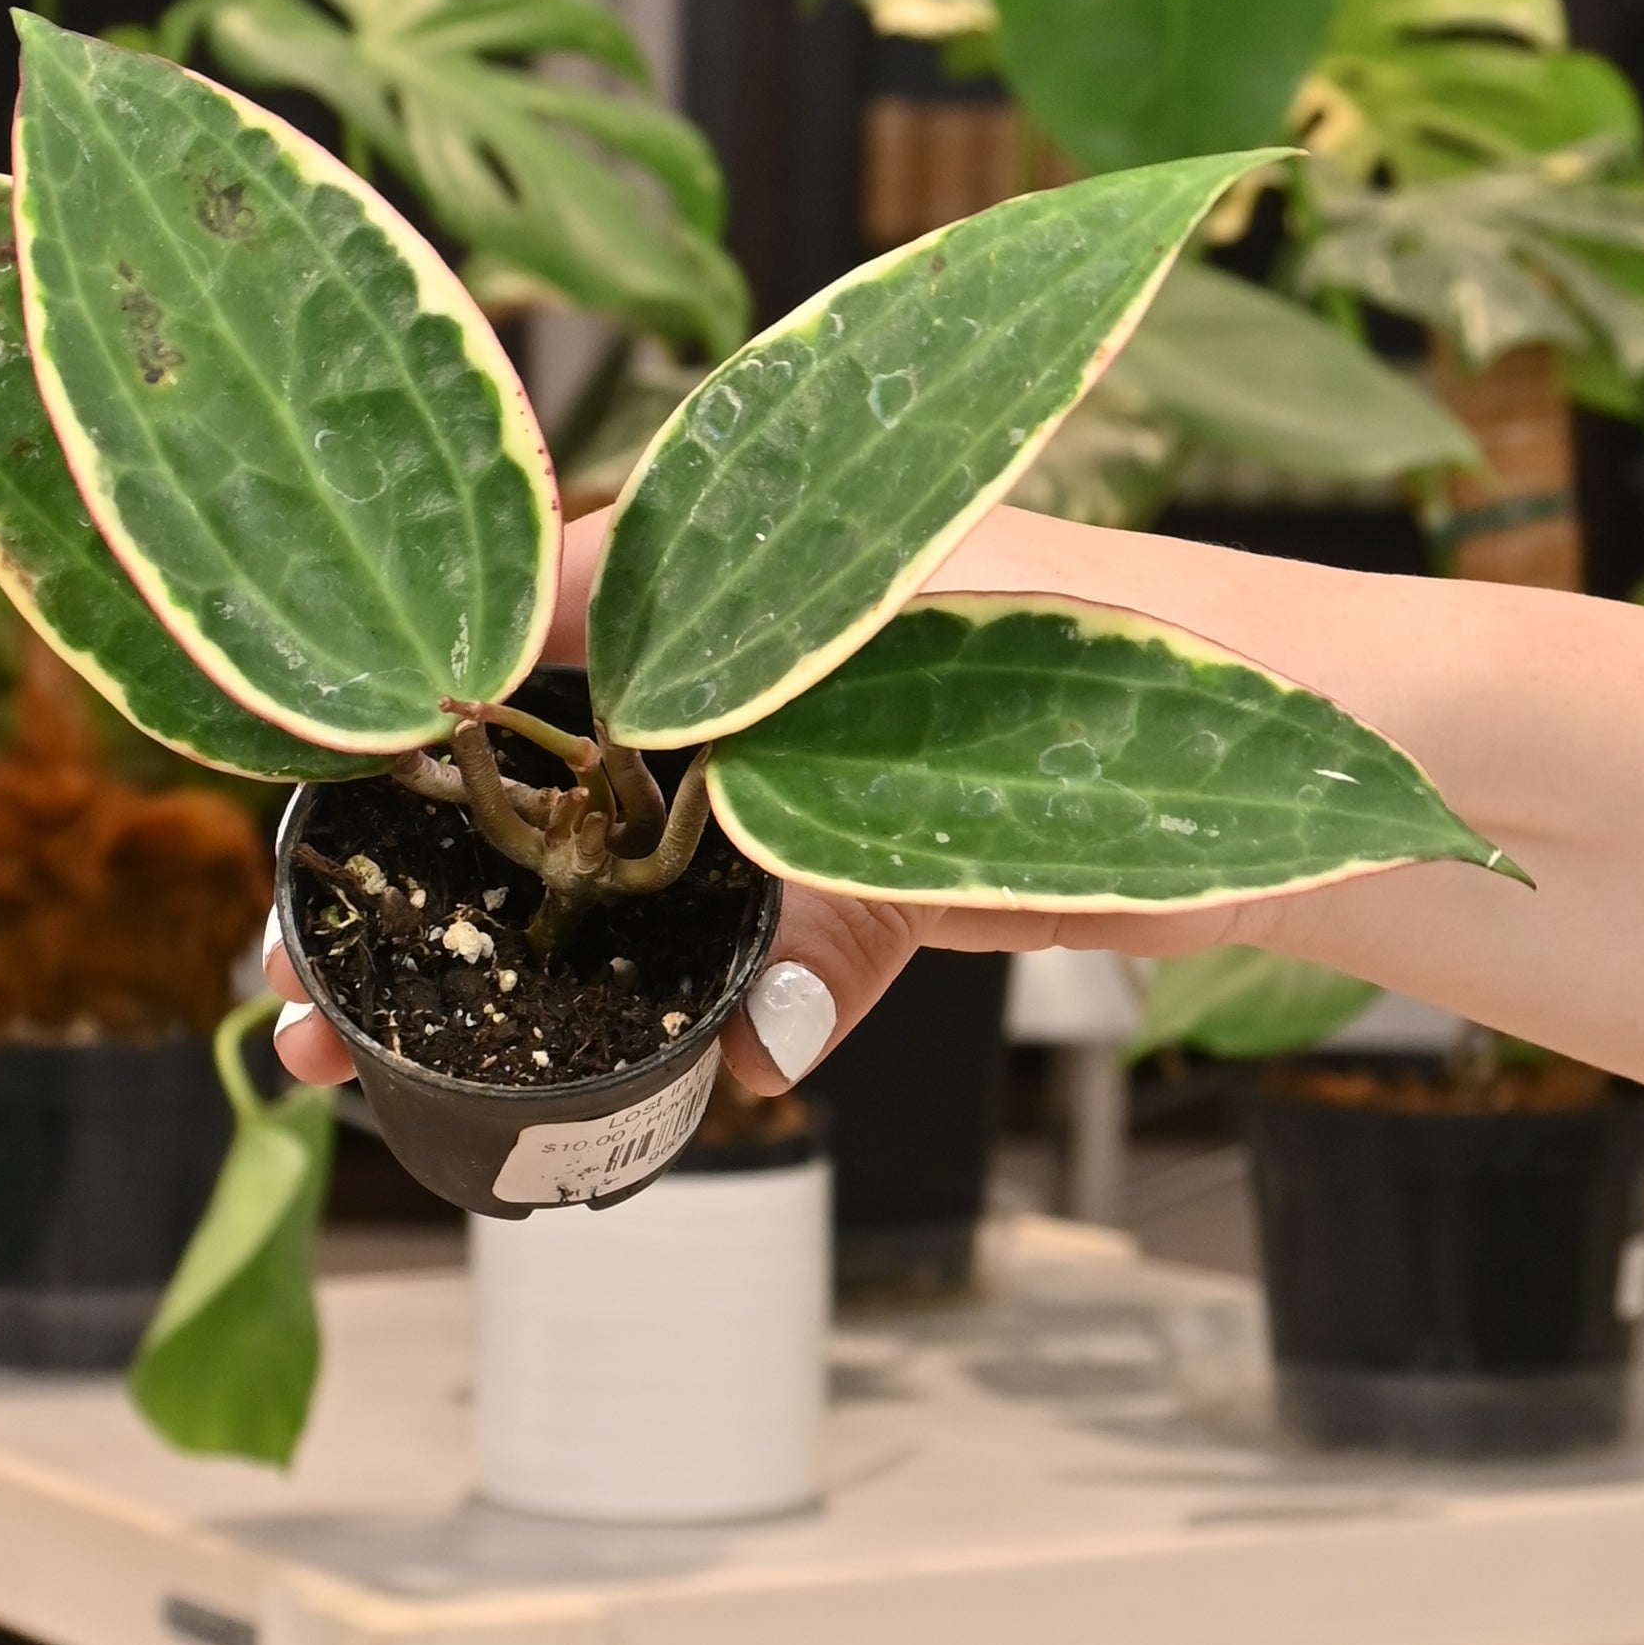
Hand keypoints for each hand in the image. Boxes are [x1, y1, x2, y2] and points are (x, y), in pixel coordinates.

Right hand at [257, 499, 1257, 1097]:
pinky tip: (646, 1089)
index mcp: (757, 556)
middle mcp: (766, 659)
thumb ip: (830, 850)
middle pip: (540, 778)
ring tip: (379, 1067)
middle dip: (413, 887)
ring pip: (621, 881)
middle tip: (293, 997)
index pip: (526, 616)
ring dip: (511, 975)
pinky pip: (749, 954)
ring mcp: (817, 773)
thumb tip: (737, 1004)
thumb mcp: (955, 715)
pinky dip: (700, 1024)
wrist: (1350, 761)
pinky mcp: (881, 877)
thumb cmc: (1163, 665)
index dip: (402, 719)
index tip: (301, 810)